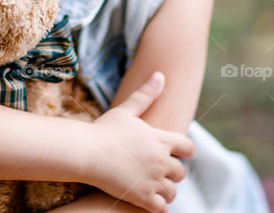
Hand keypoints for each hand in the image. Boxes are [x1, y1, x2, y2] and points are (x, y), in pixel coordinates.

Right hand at [84, 72, 193, 212]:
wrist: (86, 152)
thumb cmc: (104, 129)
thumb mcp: (126, 110)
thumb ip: (146, 94)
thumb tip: (160, 75)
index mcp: (161, 140)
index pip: (188, 148)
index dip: (184, 151)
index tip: (176, 153)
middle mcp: (161, 161)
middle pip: (180, 172)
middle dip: (172, 172)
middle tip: (158, 170)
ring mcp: (153, 181)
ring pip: (172, 192)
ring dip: (165, 190)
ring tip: (152, 186)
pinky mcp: (142, 197)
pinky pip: (161, 208)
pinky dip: (157, 206)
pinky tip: (147, 201)